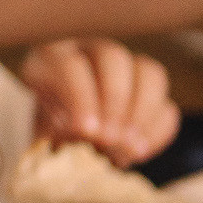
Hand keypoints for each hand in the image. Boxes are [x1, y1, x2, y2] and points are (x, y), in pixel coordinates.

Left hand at [19, 37, 178, 164]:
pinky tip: (139, 151)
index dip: (81, 97)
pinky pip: (167, 107)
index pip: (71, 64)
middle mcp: (92, 50)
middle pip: (115, 58)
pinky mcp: (150, 96)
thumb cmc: (42, 126)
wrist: (60, 136)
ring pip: (150, 73)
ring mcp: (127, 68)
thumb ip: (51, 128)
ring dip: (142, 114)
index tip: (84, 130)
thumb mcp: (34, 123)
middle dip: (115, 100)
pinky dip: (157, 131)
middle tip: (109, 138)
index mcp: (54, 53)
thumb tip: (78, 136)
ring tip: (128, 148)